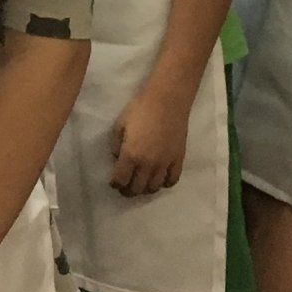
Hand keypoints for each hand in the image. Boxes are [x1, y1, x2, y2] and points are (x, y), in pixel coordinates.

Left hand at [109, 82, 191, 196]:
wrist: (167, 101)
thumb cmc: (140, 110)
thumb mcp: (120, 126)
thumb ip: (116, 145)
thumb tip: (118, 159)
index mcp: (131, 155)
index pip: (121, 180)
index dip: (115, 184)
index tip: (114, 183)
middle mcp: (148, 164)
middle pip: (137, 188)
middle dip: (129, 191)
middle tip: (125, 188)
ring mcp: (165, 163)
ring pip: (154, 187)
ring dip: (145, 189)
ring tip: (141, 184)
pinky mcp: (178, 159)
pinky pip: (172, 180)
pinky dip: (165, 183)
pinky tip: (160, 179)